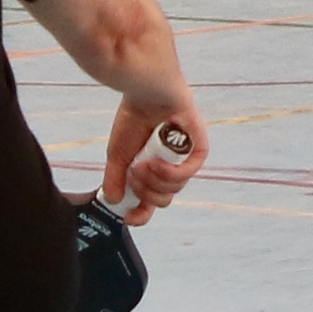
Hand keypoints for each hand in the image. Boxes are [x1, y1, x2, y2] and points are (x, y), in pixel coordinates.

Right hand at [100, 100, 207, 223]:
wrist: (146, 93)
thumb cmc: (134, 118)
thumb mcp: (117, 155)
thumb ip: (115, 179)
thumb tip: (114, 202)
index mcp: (151, 171)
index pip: (149, 202)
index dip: (140, 214)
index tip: (128, 218)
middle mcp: (169, 168)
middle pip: (162, 200)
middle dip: (145, 192)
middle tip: (134, 175)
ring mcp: (184, 160)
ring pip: (173, 190)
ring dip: (154, 180)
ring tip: (142, 164)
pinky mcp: (198, 150)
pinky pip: (186, 174)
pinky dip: (169, 173)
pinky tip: (156, 162)